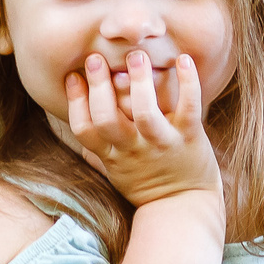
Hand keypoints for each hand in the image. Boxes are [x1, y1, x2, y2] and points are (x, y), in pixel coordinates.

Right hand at [61, 49, 221, 208]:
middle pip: (107, 118)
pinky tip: (183, 60)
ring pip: (145, 112)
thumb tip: (79, 122)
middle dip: (98, 86)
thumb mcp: (115, 171)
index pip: (84, 129)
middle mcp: (133, 149)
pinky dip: (188, 83)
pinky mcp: (190, 138)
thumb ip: (97, 149)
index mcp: (112, 155)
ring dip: (139, 81)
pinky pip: (188, 108)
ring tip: (136, 56)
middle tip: (96, 58)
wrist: (184, 207)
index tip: (74, 76)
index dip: (75, 102)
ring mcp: (162, 143)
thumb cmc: (146, 185)